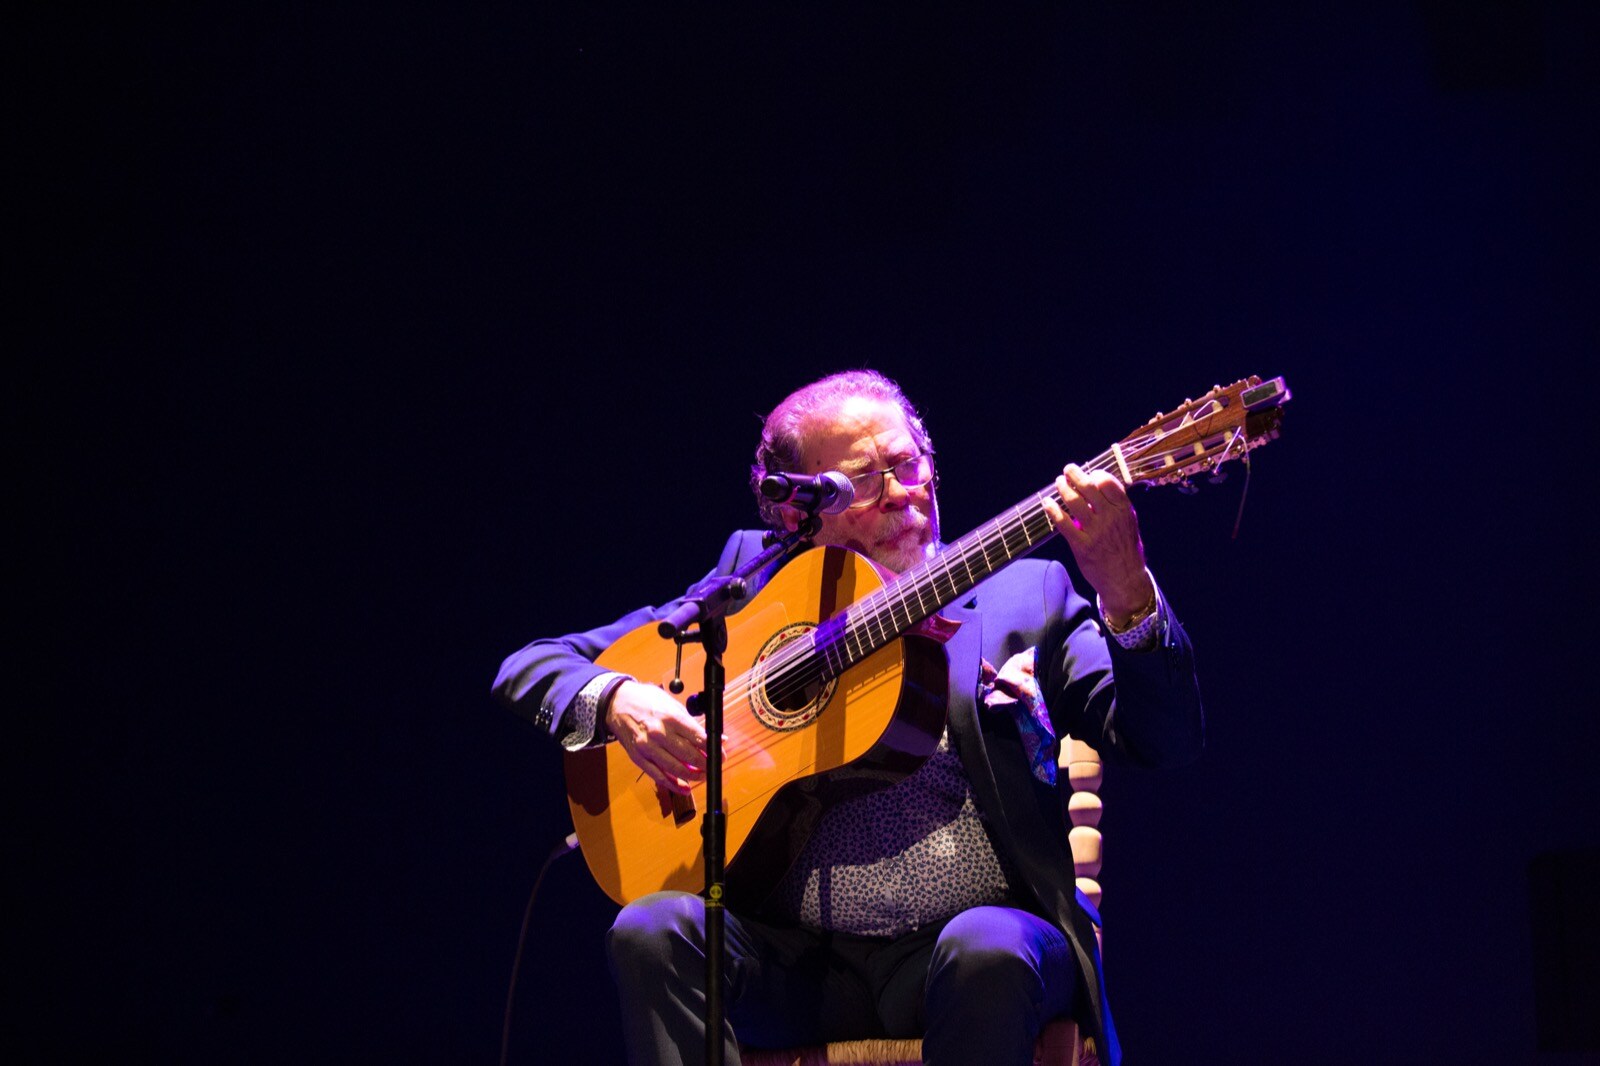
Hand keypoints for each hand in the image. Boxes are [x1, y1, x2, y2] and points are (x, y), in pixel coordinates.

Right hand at [605, 681, 707, 794]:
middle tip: (713, 767)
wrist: (617, 703)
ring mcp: (647, 747)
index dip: (713, 749)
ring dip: (693, 776)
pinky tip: (684, 788)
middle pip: (689, 756)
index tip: (721, 755)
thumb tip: (716, 737)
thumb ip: (693, 724)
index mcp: (671, 717)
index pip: (698, 738)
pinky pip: (658, 776)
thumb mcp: (672, 705)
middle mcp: (659, 733)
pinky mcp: (638, 758)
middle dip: (706, 764)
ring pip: (676, 769)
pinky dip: (674, 785)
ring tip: (702, 776)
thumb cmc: (647, 701)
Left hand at [1042, 463, 1154, 625]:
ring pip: (1074, 502)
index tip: (1089, 473)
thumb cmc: (1126, 549)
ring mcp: (1095, 532)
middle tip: (1067, 469)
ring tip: (1058, 482)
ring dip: (1063, 488)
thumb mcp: (1129, 523)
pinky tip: (1047, 502)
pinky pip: (1063, 523)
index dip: (1095, 474)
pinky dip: (1053, 510)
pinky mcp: (1081, 546)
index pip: (1108, 482)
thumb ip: (1116, 505)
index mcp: (1123, 510)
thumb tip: (1099, 485)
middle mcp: (1109, 518)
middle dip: (1075, 474)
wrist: (1125, 579)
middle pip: (1088, 488)